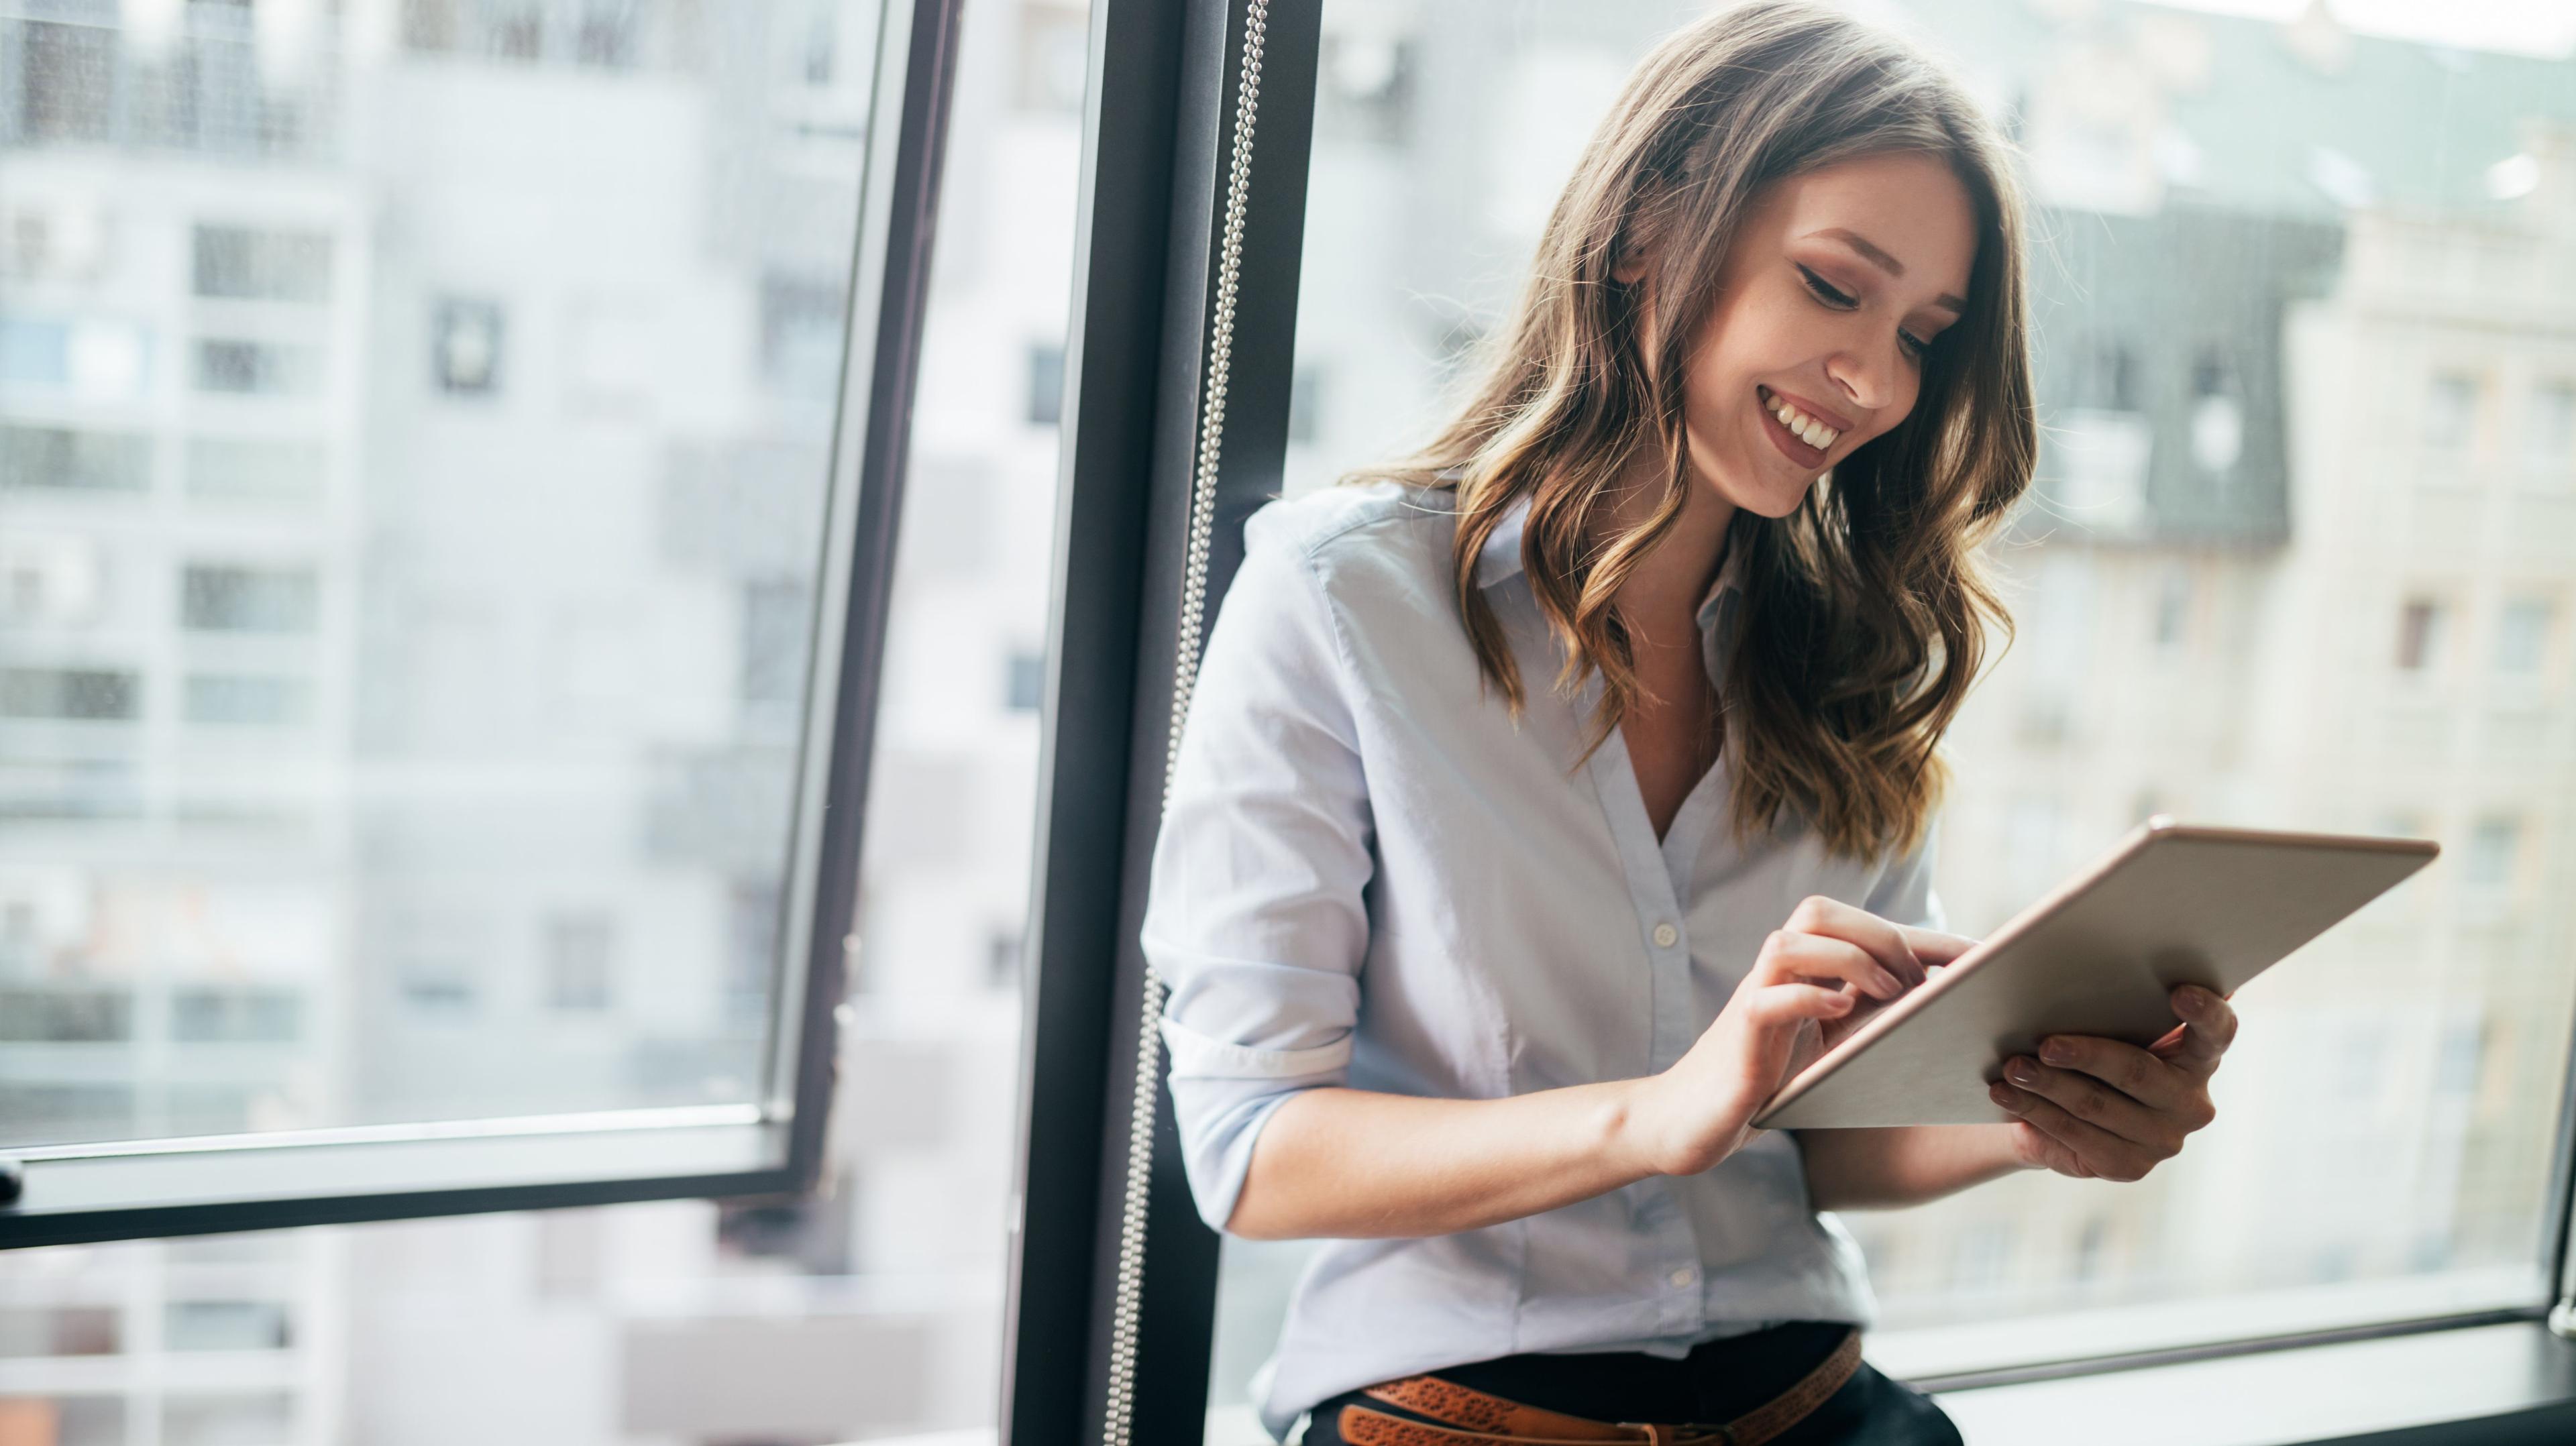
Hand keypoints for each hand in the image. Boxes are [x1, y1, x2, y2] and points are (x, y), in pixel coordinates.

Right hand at [1621, 896, 1974, 1177]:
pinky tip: (1840, 1014)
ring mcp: (1754, 1000)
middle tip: (1917, 985)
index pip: (1865, 928)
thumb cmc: (1767, 1084)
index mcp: (1804, 973)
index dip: (1927, 937)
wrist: (1692, 1121)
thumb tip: (1946, 1011)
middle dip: (1881, 936)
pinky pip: (1769, 998)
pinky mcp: (1739, 1036)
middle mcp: (1777, 976)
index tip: (1983, 957)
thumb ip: (1871, 1021)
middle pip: (1819, 911)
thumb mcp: (1832, 1049)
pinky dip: (1809, 997)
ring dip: (1848, 959)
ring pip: (1790, 942)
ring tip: (1887, 994)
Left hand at [1988, 984, 2236, 1181]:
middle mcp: (2191, 1100)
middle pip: (2137, 1071)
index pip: (2218, 1031)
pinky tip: (2006, 1095)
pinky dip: (2035, 1111)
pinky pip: (2075, 1135)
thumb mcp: (2106, 1020)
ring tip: (2012, 1067)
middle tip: (2046, 1043)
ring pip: (2096, 1105)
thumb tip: (2051, 950)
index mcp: (2199, 1055)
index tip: (2179, 993)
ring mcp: (2164, 1139)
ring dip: (2047, 1085)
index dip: (2204, 1012)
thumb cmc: (2092, 1045)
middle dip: (2086, 1054)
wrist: (2067, 1113)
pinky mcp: (2129, 1166)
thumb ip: (2107, 990)